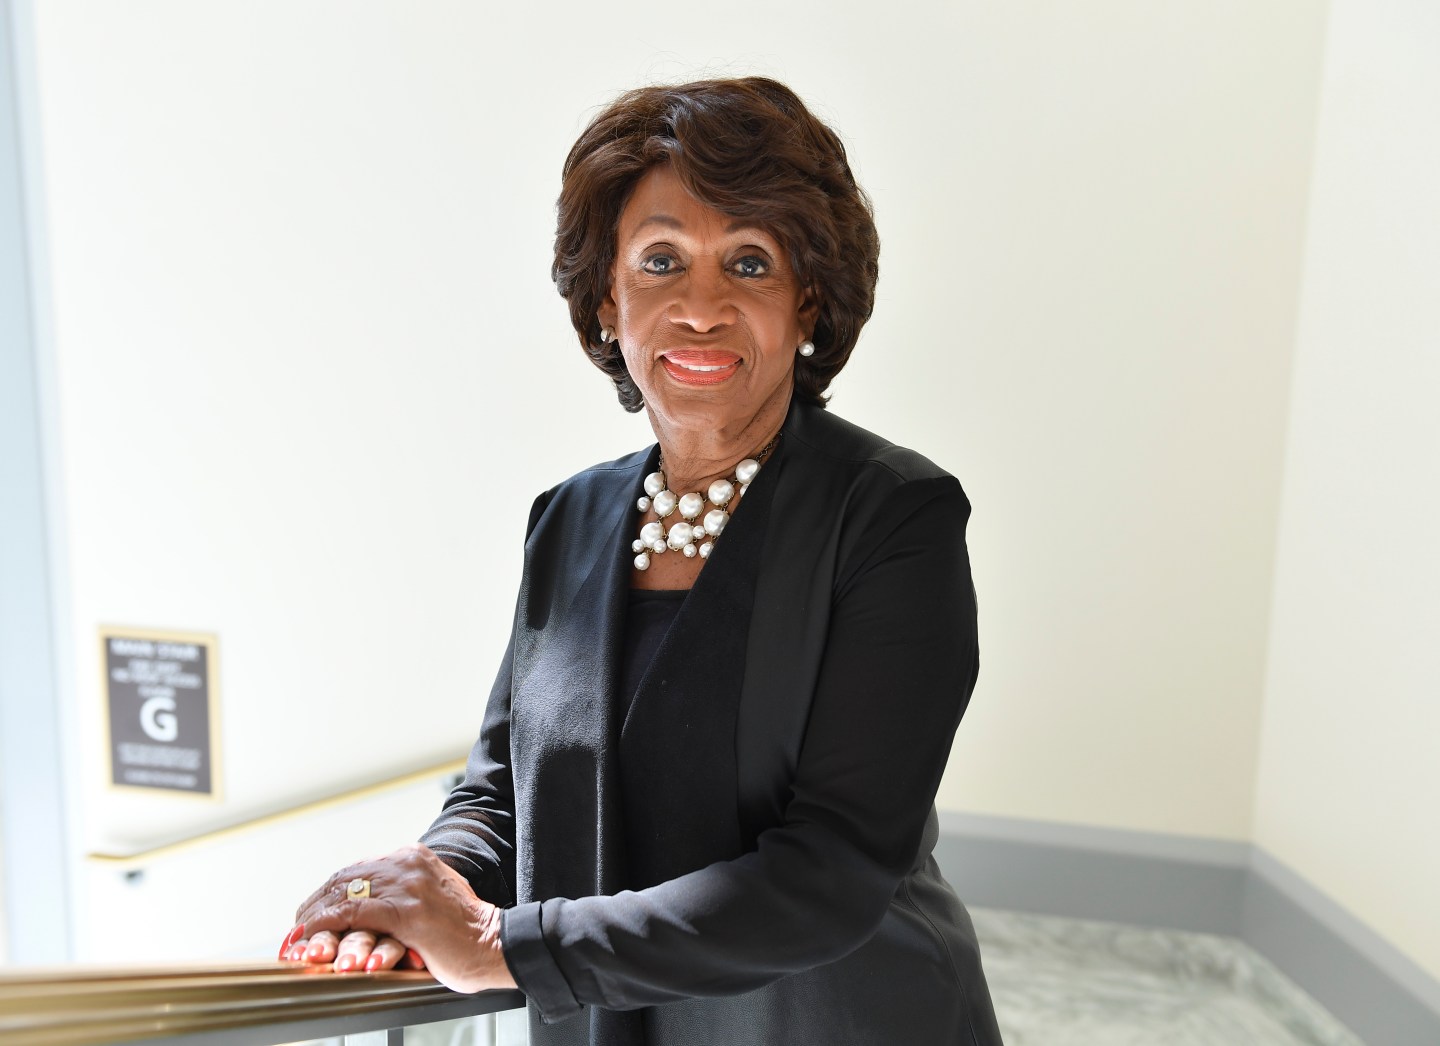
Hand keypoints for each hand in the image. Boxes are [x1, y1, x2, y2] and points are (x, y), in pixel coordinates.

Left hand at [280, 844, 516, 992]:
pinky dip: (326, 926)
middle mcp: (409, 863)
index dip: (327, 893)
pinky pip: (353, 914)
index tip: (310, 914)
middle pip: (345, 880)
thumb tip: (367, 905)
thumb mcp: (431, 897)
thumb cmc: (464, 931)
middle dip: (315, 906)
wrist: (495, 944)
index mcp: (414, 856)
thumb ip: (402, 892)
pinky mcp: (407, 911)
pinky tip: (313, 938)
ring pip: (344, 895)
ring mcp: (408, 885)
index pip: (356, 870)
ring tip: (298, 938)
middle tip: (296, 929)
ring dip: (314, 919)